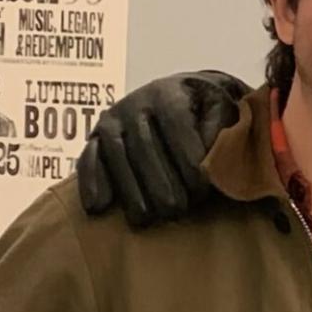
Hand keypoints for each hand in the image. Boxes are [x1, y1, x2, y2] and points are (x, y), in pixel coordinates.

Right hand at [77, 71, 247, 225]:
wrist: (185, 92)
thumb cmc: (209, 109)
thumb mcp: (223, 109)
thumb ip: (222, 129)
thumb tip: (215, 158)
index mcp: (170, 94)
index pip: (177, 126)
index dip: (188, 160)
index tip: (201, 190)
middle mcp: (136, 103)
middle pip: (144, 146)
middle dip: (160, 182)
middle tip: (177, 210)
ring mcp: (113, 119)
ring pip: (117, 156)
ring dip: (130, 190)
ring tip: (146, 218)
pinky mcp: (97, 135)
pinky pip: (88, 158)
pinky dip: (91, 181)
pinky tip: (97, 207)